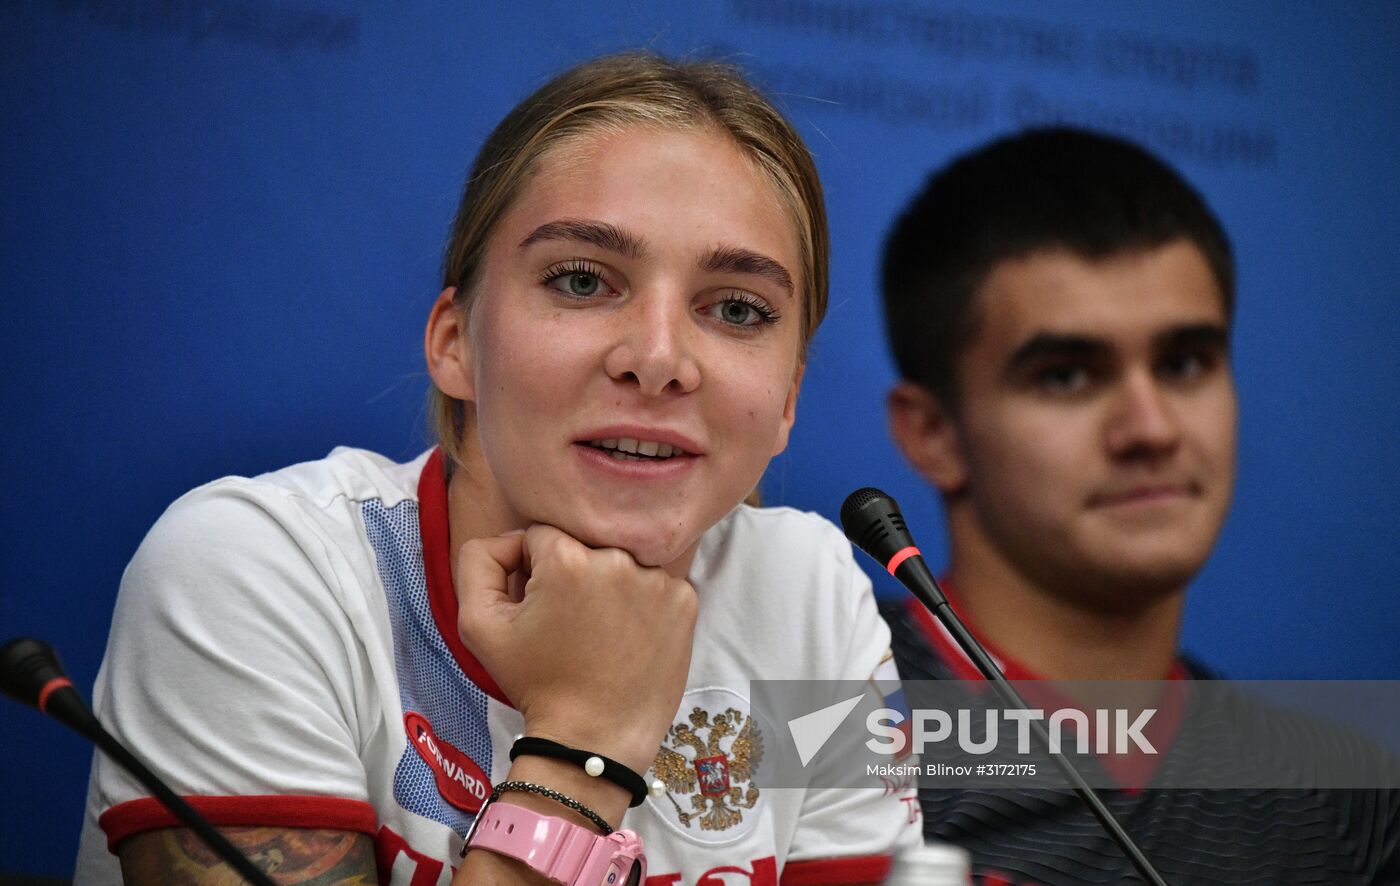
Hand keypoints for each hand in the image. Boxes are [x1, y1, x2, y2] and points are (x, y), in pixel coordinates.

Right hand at [455, 524, 697, 772]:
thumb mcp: (478, 625)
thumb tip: (508, 538)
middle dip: (572, 575)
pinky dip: (642, 602)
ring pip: (621, 562)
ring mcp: (657, 580)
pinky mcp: (685, 601)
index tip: (539, 606)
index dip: (533, 569)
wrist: (593, 740)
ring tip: (600, 631)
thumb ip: (479, 562)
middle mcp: (618, 560)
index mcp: (568, 559)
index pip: (543, 536)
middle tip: (569, 624)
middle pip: (585, 546)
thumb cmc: (536, 684)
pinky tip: (629, 636)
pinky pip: (655, 583)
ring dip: (609, 585)